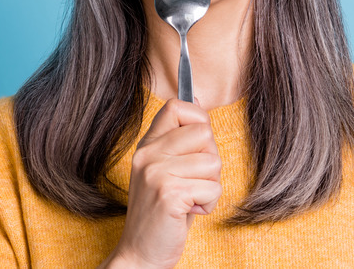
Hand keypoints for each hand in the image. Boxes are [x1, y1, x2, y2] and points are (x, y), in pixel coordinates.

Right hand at [104, 99, 221, 267]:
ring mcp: (156, 173)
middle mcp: (148, 155)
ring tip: (190, 199)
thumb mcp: (165, 169)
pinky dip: (208, 205)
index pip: (177, 106)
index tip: (198, 145)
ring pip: (213, 163)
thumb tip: (196, 100)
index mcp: (147, 145)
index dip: (198, 120)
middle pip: (204, 133)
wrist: (141, 253)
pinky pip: (212, 188)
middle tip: (193, 182)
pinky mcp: (168, 194)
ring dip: (210, 187)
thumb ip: (178, 140)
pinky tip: (189, 212)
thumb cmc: (162, 213)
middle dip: (210, 160)